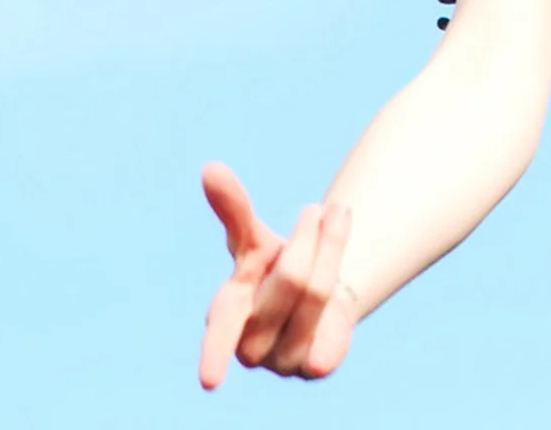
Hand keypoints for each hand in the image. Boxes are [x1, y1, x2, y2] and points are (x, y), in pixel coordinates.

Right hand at [199, 162, 357, 387]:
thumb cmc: (272, 265)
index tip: (210, 382)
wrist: (314, 297)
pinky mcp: (316, 367)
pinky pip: (337, 324)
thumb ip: (233, 208)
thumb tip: (210, 167)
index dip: (213, 354)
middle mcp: (250, 346)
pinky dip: (341, 288)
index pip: (220, 329)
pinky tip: (339, 286)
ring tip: (338, 216)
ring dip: (333, 246)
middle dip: (311, 238)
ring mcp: (283, 362)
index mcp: (227, 313)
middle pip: (294, 279)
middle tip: (317, 209)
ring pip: (319, 292)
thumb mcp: (253, 238)